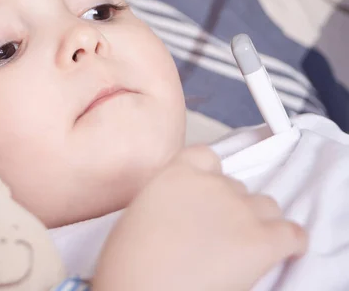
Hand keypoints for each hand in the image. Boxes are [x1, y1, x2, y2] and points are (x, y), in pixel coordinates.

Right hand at [93, 145, 306, 290]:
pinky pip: (294, 234)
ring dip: (258, 222)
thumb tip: (180, 213)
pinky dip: (291, 244)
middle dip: (231, 208)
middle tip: (218, 235)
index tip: (210, 193)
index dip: (211, 176)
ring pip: (266, 206)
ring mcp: (238, 211)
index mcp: (174, 175)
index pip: (206, 157)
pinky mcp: (261, 241)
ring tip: (243, 247)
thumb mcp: (137, 216)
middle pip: (236, 186)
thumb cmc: (130, 266)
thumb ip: (165, 201)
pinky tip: (281, 254)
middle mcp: (209, 185)